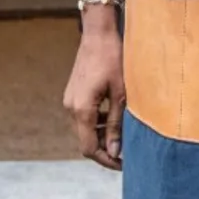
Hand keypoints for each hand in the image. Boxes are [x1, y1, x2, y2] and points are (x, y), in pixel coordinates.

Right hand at [63, 21, 124, 170]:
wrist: (98, 34)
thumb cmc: (113, 60)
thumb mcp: (120, 94)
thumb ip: (116, 124)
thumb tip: (115, 151)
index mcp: (82, 110)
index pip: (89, 148)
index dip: (106, 160)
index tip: (124, 164)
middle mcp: (71, 107)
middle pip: (85, 140)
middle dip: (105, 149)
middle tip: (128, 153)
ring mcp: (70, 100)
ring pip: (85, 129)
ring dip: (102, 136)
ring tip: (124, 135)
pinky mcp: (74, 94)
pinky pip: (84, 116)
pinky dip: (97, 123)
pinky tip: (113, 117)